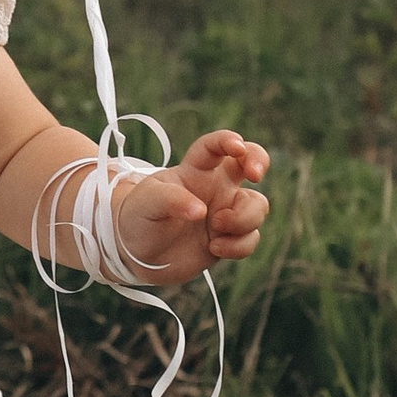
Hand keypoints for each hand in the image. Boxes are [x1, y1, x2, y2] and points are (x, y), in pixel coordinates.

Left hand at [107, 130, 270, 289]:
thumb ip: (171, 200)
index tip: (236, 148)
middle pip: (250, 161)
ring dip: (243, 219)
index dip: (228, 140)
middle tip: (254, 176)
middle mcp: (215, 187)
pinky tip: (214, 248)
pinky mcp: (229, 238)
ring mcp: (225, 212)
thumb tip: (202, 211)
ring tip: (215, 230)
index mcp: (194, 171)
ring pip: (257, 206)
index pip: (214, 146)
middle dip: (259, 161)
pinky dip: (238, 245)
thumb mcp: (146, 204)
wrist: (137, 255)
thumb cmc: (138, 219)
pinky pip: (251, 238)